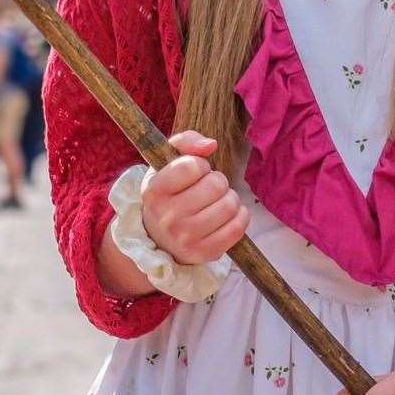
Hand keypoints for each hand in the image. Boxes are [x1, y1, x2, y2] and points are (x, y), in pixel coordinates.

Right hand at [141, 131, 249, 265]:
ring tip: (216, 202)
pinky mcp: (204, 253)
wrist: (159, 237)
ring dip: (229, 198)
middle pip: (216, 185)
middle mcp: (167, 218)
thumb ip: (186, 141)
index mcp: (154, 192)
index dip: (200, 165)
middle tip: (207, 189)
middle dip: (217, 181)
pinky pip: (238, 227)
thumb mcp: (167, 162)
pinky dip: (240, 216)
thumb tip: (210, 145)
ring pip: (230, 205)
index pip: (192, 166)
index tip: (194, 172)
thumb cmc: (169, 192)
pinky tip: (227, 215)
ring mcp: (186, 239)